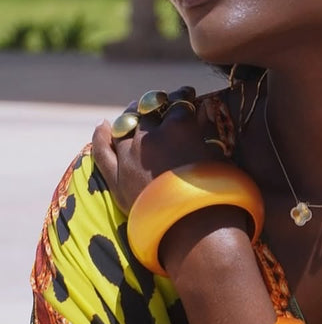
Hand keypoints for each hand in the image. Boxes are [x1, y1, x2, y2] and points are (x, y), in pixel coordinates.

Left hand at [92, 86, 231, 213]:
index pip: (179, 101)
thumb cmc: (217, 193)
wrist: (195, 228)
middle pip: (149, 110)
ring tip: (135, 112)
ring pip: (124, 126)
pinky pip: (102, 151)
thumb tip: (202, 111)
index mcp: (179, 126)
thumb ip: (207, 130)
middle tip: (161, 102)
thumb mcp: (219, 156)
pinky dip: (100, 136)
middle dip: (156, 103)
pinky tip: (102, 126)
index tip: (188, 95)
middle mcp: (151, 135)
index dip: (184, 96)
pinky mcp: (116, 177)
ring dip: (131, 116)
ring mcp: (130, 155)